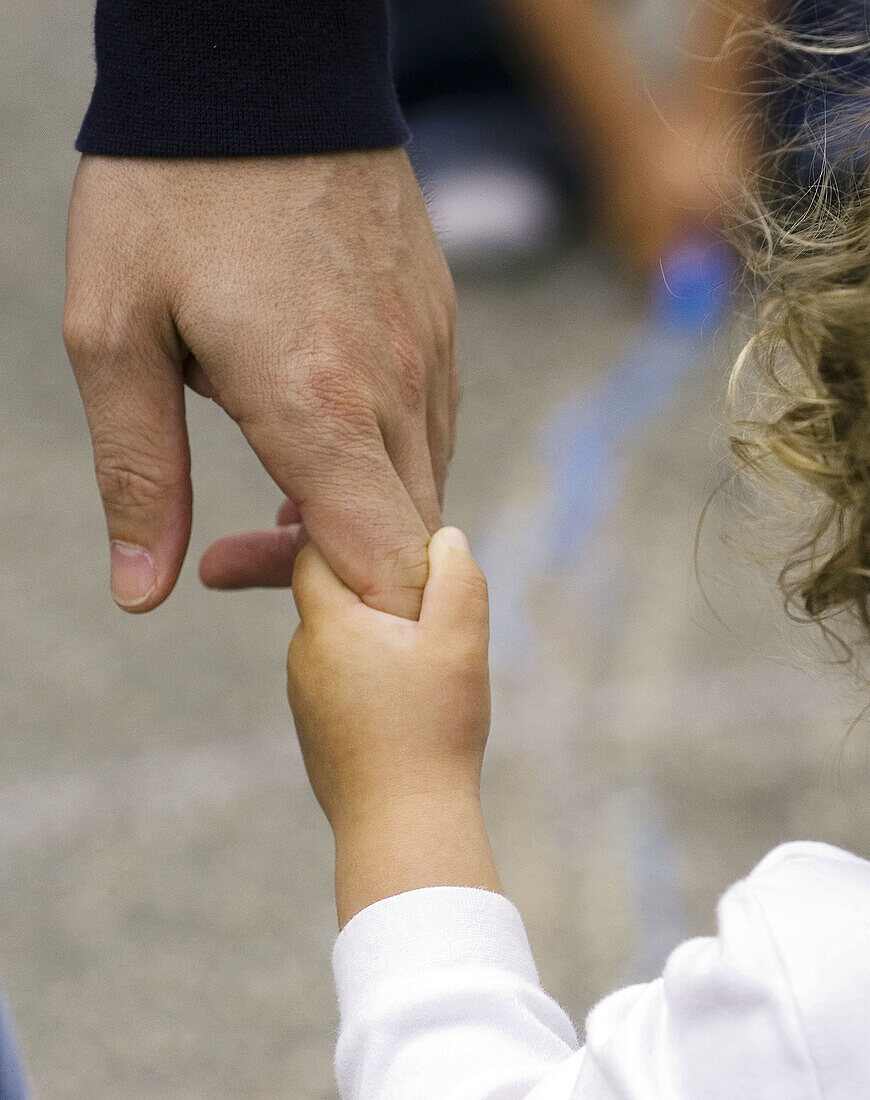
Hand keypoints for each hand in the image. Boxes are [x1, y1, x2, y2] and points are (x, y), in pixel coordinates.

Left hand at [63, 148, 456, 618]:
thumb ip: (138, 474)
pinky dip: (380, 461)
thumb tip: (142, 593)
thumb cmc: (171, 193)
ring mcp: (431, 354)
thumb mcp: (115, 335)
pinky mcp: (440, 324)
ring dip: (354, 516)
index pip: (386, 570)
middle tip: (230, 547)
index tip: (249, 581)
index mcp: (319, 408)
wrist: (261, 64)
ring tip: (267, 480)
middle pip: (408, 545)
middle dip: (329, 573)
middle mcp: (396, 392)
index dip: (345, 616)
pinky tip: (320, 425)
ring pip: (423, 488)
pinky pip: (429, 428)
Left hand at [287, 527, 490, 832]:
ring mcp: (304, 699)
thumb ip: (457, 578)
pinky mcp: (317, 732)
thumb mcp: (459, 642)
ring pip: (337, 641)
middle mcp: (302, 657)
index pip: (313, 552)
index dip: (347, 535)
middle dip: (369, 587)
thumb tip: (446, 535)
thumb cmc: (432, 730)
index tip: (382, 531)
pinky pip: (339, 681)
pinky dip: (367, 674)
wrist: (402, 828)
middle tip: (420, 596)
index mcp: (327, 624)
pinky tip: (406, 697)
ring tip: (421, 653)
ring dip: (371, 635)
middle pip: (329, 596)